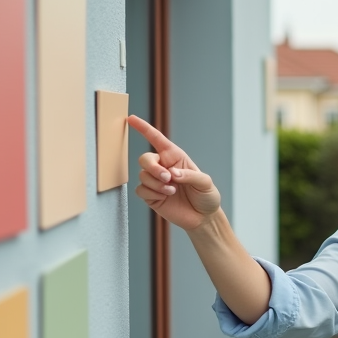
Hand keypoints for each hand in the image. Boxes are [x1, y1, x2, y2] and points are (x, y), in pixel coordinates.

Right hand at [128, 115, 221, 231]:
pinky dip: (152, 194)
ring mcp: (156, 182)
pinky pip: (141, 190)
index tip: (131, 119)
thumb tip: (172, 173)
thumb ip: (190, 175)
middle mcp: (163, 167)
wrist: (203, 218)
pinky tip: (165, 197)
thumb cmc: (206, 196)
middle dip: (154, 168)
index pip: (157, 139)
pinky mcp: (151, 196)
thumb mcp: (205, 183)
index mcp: (175, 157)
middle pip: (145, 158)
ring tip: (172, 191)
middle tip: (168, 178)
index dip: (144, 128)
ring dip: (157, 184)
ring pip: (143, 176)